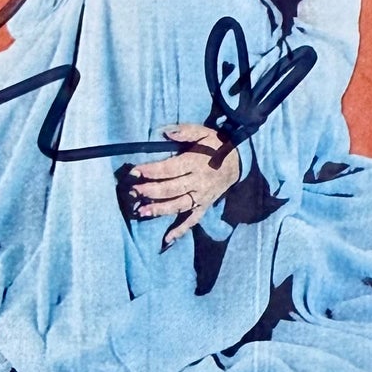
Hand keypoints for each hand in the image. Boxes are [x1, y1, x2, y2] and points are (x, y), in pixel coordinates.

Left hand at [130, 124, 241, 245]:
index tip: (134, 172)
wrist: (238, 162)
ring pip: (179, 205)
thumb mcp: (203, 132)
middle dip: (151, 191)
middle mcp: (198, 182)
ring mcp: (202, 197)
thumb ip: (185, 131)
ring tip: (141, 212)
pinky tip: (167, 239)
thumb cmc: (216, 145)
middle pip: (171, 189)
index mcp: (195, 163)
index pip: (170, 169)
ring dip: (159, 210)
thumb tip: (164, 132)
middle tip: (133, 192)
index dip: (151, 171)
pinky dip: (181, 230)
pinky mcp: (204, 206)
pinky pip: (193, 220)